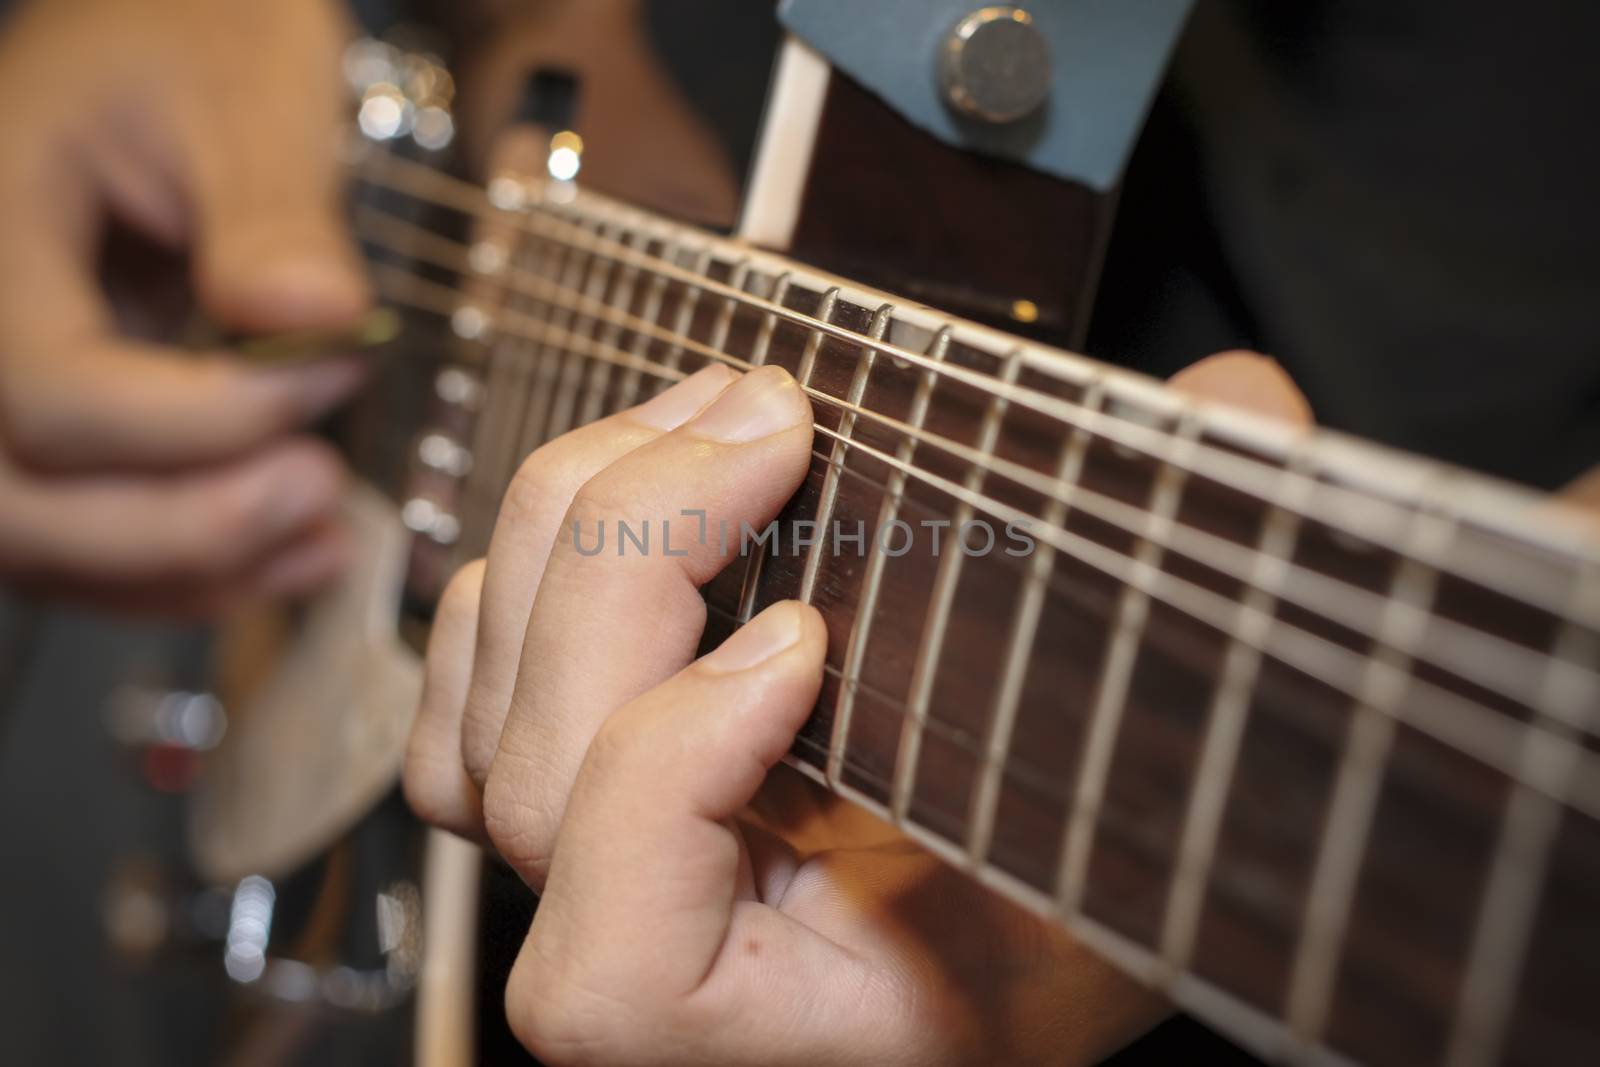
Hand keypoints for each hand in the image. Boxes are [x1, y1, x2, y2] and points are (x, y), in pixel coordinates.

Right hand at [0, 0, 368, 613]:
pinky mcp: (64, 427)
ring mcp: (6, 391)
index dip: (204, 417)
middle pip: (24, 503)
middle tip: (317, 486)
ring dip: (191, 567)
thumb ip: (269, 210)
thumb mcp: (240, 95)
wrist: (179, 41)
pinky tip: (296, 553)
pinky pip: (91, 538)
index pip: (55, 392)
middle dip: (182, 525)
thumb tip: (312, 313)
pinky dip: (189, 568)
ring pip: (49, 545)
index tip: (333, 370)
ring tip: (321, 537)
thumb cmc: (196, 42)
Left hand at [403, 363, 1208, 1064]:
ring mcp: (604, 887)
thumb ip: (1199, 616)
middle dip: (632, 560)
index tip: (809, 638)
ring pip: (476, 731)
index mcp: (805, 1020)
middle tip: (771, 418)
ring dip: (569, 533)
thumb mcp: (1168, 794)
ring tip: (712, 418)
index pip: (621, 977)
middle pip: (536, 790)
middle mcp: (675, 971)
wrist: (1020, 901)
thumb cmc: (1099, 873)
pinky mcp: (573, 809)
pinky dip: (508, 581)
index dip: (672, 784)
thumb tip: (1235, 402)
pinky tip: (627, 485)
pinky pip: (458, 710)